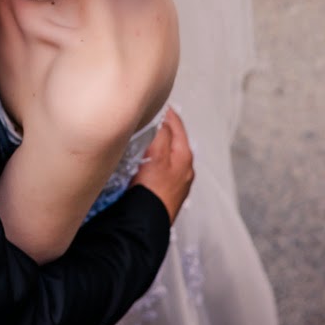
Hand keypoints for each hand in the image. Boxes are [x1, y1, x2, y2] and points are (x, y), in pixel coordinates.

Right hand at [130, 108, 193, 222]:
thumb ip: (162, 134)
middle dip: (160, 127)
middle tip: (145, 115)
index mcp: (184, 156)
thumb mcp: (157, 155)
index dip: (165, 111)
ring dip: (155, 143)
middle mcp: (183, 168)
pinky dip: (151, 159)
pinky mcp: (164, 192)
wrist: (145, 223)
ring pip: (165, 154)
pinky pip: (158, 168)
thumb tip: (162, 119)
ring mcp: (175, 182)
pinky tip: (139, 160)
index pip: (176, 124)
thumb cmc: (153, 191)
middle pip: (172, 139)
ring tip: (140, 134)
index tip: (153, 101)